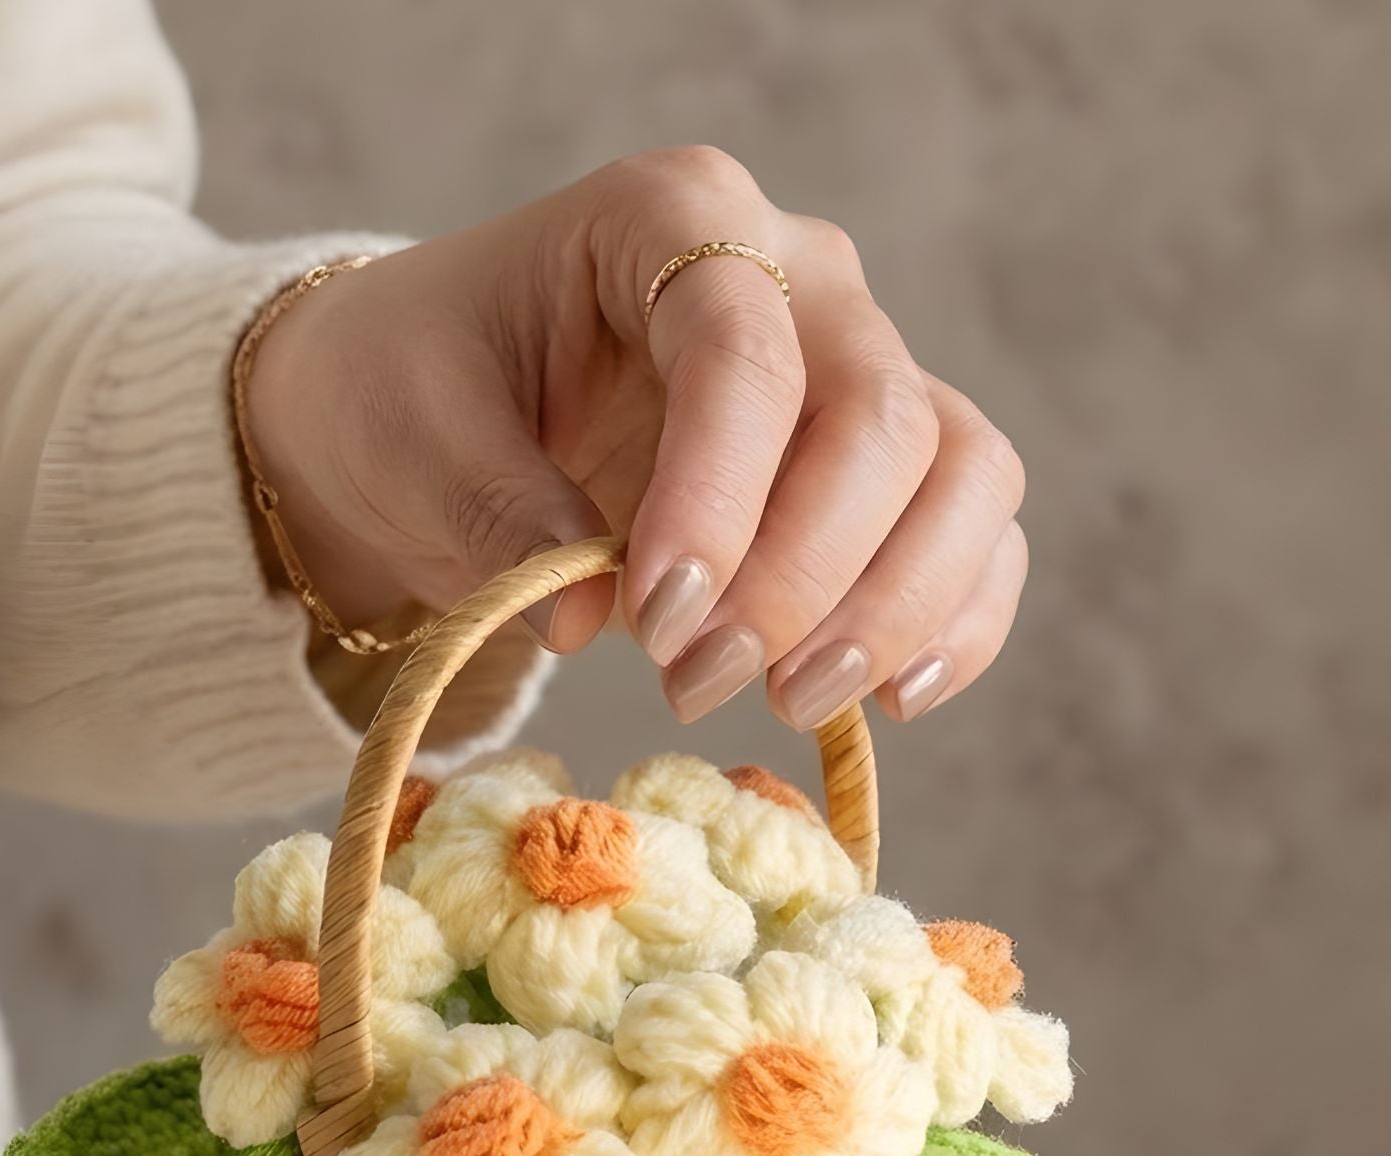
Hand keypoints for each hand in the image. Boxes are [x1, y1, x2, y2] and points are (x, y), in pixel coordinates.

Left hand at [246, 146, 1026, 729]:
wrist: (435, 409)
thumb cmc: (418, 394)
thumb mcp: (416, 440)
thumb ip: (499, 516)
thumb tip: (589, 612)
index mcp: (667, 218)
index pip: (743, 350)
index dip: (717, 499)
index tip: (652, 620)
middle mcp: (794, 272)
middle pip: (880, 415)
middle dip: (799, 576)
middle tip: (693, 680)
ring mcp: (857, 363)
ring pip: (963, 470)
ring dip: (891, 608)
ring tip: (786, 701)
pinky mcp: (885, 465)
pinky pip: (975, 532)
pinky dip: (954, 620)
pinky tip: (888, 702)